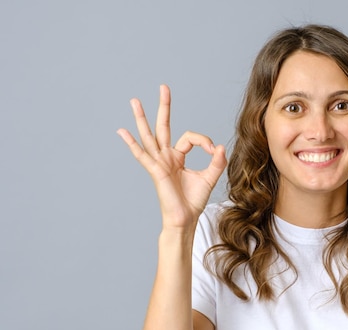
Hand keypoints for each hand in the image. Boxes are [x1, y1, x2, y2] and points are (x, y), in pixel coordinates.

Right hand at [117, 85, 226, 228]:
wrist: (185, 219)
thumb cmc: (193, 201)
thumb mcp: (210, 178)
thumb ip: (216, 162)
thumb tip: (220, 147)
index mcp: (178, 157)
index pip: (190, 138)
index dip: (203, 141)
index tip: (213, 151)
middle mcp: (166, 157)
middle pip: (163, 126)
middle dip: (164, 107)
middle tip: (164, 87)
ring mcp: (159, 163)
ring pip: (149, 135)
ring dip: (142, 118)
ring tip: (135, 100)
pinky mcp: (156, 171)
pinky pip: (142, 155)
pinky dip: (132, 143)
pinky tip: (122, 131)